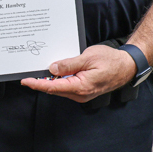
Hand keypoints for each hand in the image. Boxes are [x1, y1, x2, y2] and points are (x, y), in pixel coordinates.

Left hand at [21, 45, 136, 102]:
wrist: (127, 66)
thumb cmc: (111, 61)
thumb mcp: (88, 57)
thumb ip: (69, 64)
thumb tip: (53, 69)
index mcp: (81, 87)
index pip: (53, 87)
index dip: (37, 84)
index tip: (25, 81)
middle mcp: (81, 94)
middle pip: (55, 89)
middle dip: (40, 82)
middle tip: (28, 73)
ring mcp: (82, 94)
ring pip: (60, 89)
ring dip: (50, 82)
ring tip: (39, 72)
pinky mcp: (84, 91)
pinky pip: (67, 87)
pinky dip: (59, 81)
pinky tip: (54, 73)